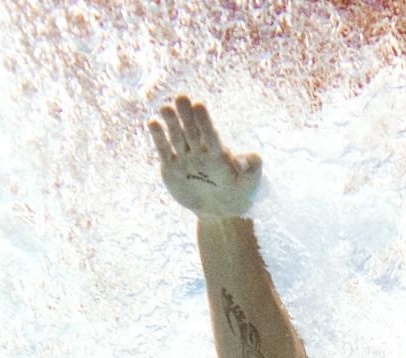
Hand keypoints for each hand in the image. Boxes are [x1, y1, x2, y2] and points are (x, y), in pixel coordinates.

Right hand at [148, 96, 261, 219]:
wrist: (219, 212)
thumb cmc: (238, 194)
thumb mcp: (250, 183)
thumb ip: (253, 168)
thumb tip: (252, 158)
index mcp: (218, 152)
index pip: (211, 135)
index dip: (205, 121)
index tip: (199, 105)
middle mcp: (200, 151)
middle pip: (192, 131)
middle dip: (186, 116)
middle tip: (181, 98)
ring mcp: (184, 158)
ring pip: (177, 138)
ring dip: (171, 123)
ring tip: (165, 108)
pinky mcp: (171, 167)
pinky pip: (164, 151)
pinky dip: (158, 138)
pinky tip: (152, 123)